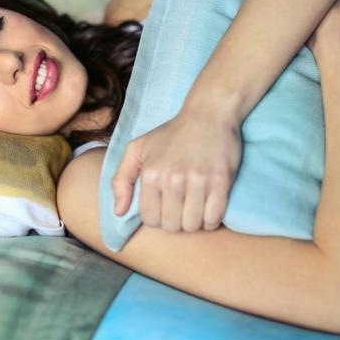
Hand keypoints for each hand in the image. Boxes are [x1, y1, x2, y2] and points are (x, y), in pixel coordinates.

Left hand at [111, 104, 241, 231]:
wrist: (208, 113)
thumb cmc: (171, 133)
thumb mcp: (137, 148)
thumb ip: (121, 180)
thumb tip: (119, 212)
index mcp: (151, 173)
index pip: (150, 219)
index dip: (158, 218)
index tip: (165, 207)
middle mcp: (173, 179)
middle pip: (172, 226)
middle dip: (176, 222)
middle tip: (181, 208)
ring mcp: (198, 180)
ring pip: (193, 225)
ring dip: (194, 222)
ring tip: (195, 208)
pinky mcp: (220, 181)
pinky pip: (213, 219)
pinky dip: (211, 220)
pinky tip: (209, 208)